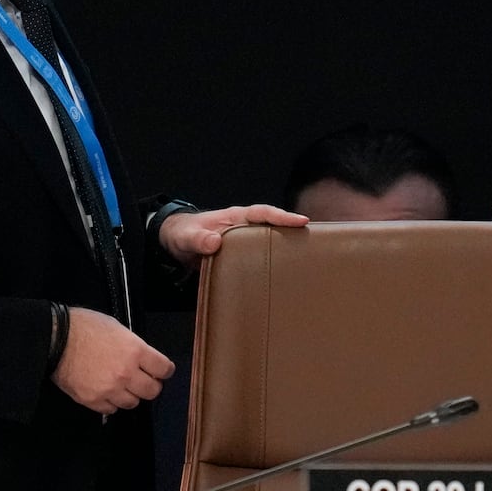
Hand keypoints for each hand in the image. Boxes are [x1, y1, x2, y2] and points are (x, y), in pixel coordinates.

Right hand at [50, 307, 173, 414]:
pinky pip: (111, 409)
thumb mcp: (118, 328)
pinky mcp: (93, 400)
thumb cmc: (86, 327)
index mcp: (135, 351)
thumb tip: (143, 359)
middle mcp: (126, 373)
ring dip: (131, 395)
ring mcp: (109, 389)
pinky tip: (106, 391)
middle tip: (144, 380)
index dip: (164, 370)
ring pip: (133, 403)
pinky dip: (112, 402)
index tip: (161, 370)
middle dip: (151, 385)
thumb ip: (134, 346)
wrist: (56, 340)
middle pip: (152, 391)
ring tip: (123, 385)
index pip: (164, 369)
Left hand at [158, 203, 308, 267]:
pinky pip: (261, 257)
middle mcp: (244, 228)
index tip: (301, 221)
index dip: (282, 217)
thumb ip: (198, 239)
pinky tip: (281, 276)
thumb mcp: (187, 236)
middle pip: (274, 227)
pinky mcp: (242, 258)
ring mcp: (244, 243)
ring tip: (305, 261)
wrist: (176, 245)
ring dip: (285, 248)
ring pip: (270, 242)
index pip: (262, 213)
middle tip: (315, 242)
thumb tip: (214, 242)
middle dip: (293, 232)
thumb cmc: (183, 234)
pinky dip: (272, 263)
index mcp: (235, 217)